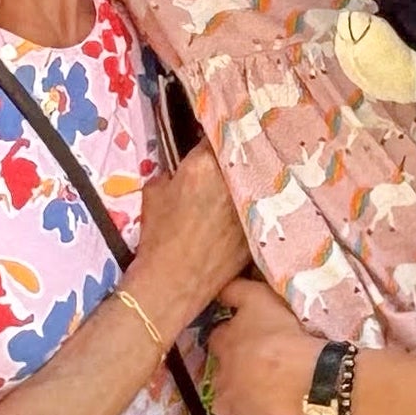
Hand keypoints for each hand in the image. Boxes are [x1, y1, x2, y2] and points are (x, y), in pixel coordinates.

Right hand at [130, 141, 251, 325]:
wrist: (172, 282)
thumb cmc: (158, 236)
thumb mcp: (155, 192)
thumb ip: (174, 171)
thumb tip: (185, 169)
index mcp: (204, 163)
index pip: (217, 133)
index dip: (217, 133)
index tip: (215, 135)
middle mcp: (232, 180)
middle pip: (242, 155)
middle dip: (237, 154)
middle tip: (232, 155)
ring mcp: (249, 204)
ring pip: (255, 179)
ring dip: (249, 177)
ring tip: (245, 177)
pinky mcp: (258, 228)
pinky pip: (260, 205)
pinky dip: (256, 203)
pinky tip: (252, 205)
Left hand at [208, 278, 324, 414]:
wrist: (303, 378)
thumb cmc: (281, 334)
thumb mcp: (258, 299)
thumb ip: (235, 291)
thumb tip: (219, 287)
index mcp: (223, 344)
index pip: (217, 338)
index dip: (231, 337)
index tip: (245, 339)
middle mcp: (220, 376)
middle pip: (223, 373)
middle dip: (235, 371)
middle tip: (258, 369)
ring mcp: (231, 407)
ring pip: (231, 403)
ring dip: (243, 399)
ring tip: (265, 396)